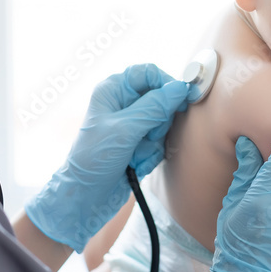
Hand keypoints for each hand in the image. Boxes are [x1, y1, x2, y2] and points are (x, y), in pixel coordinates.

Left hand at [24, 64, 189, 252]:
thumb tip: (180, 88)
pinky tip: (136, 165)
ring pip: (163, 123)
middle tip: (148, 136)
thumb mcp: (124, 130)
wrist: (85, 198)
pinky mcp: (138, 143)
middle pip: (161, 99)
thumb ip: (154, 107)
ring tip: (135, 156)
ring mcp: (131, 124)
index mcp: (113, 90)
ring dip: (154, 143)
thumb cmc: (94, 159)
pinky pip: (159, 142)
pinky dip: (151, 155)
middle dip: (159, 122)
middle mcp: (123, 103)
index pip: (149, 73)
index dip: (168, 84)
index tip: (185, 98)